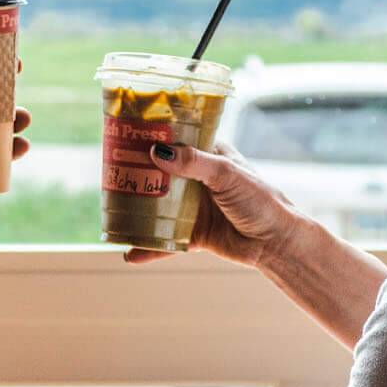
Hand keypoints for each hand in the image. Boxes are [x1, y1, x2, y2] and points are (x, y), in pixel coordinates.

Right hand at [122, 142, 308, 268]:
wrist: (277, 242)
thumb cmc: (261, 200)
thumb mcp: (227, 174)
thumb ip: (194, 163)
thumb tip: (158, 153)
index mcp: (210, 155)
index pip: (177, 139)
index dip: (153, 136)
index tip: (126, 133)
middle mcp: (199, 179)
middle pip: (161, 173)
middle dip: (136, 173)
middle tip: (109, 171)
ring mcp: (194, 207)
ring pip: (158, 206)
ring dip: (137, 210)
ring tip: (111, 211)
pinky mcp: (194, 234)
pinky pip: (165, 240)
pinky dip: (149, 247)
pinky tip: (131, 253)